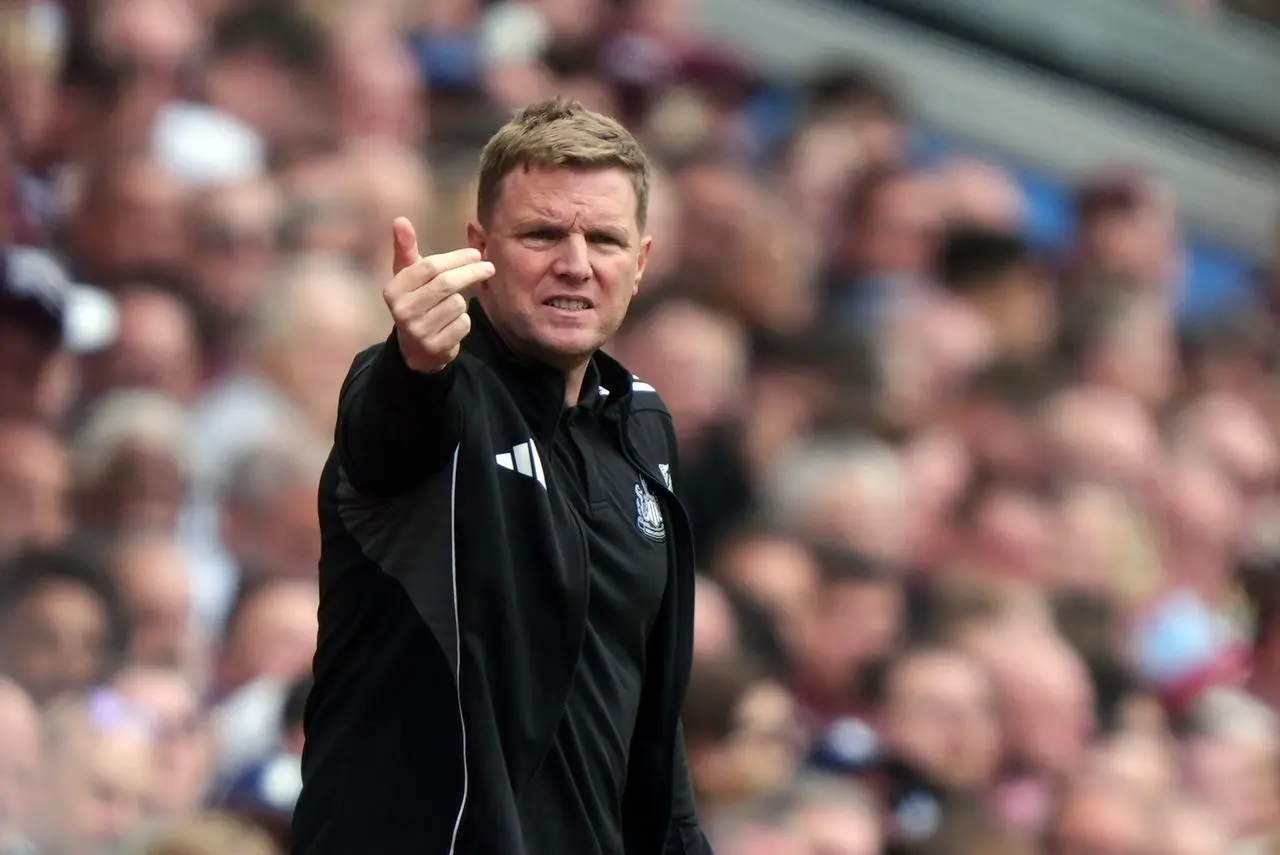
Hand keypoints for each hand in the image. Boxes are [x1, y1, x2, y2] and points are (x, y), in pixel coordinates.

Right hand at [383, 217, 492, 373]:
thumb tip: (400, 219)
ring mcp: (418, 331)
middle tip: (489, 267)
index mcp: (394, 289)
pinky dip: (464, 321)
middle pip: (447, 284)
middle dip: (471, 272)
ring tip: (453, 305)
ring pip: (457, 304)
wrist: (414, 349)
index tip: (476, 254)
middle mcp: (402, 310)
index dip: (456, 258)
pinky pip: (463, 324)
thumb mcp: (407, 276)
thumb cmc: (415, 301)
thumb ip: (405, 248)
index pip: (430, 267)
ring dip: (463, 301)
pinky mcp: (434, 347)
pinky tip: (453, 323)